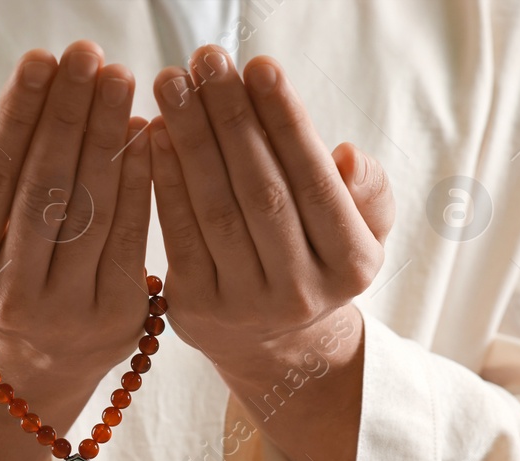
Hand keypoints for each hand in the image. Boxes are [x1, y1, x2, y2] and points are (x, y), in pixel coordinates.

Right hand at [0, 41, 154, 460]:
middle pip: (45, 188)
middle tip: (89, 54)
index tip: (40, 59)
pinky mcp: (118, 319)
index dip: (18, 116)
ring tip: (121, 79)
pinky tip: (148, 135)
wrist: (29, 373)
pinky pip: (131, 237)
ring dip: (109, 136)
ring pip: (91, 209)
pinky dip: (140, 181)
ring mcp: (67, 312)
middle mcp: (11, 296)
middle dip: (69, 113)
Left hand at [148, 45, 393, 379]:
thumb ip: (366, 193)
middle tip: (206, 59)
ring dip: (191, 139)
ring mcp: (244, 304)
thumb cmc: (316, 259)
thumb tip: (347, 157)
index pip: (316, 182)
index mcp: (352, 264)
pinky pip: (177, 233)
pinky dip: (164, 180)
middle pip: (260, 191)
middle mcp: (300, 290)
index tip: (259, 65)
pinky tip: (153, 133)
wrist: (273, 343)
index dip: (286, 122)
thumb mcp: (360, 232)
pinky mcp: (193, 309)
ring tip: (173, 83)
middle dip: (230, 118)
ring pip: (215, 208)